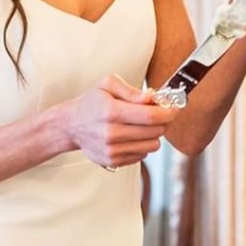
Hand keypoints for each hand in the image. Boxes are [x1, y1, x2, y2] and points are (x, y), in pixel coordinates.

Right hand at [62, 74, 177, 168]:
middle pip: (155, 132)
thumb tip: (151, 97)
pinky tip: (132, 135)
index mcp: (111, 111)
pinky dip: (142, 144)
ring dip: (153, 134)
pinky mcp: (114, 161)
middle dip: (162, 121)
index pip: (150, 116)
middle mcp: (112, 133)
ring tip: (142, 124)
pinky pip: (143, 155)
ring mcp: (112, 150)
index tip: (174, 108)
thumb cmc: (91, 102)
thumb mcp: (107, 84)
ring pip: (152, 145)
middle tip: (157, 113)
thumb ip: (131, 90)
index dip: (168, 112)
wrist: (71, 125)